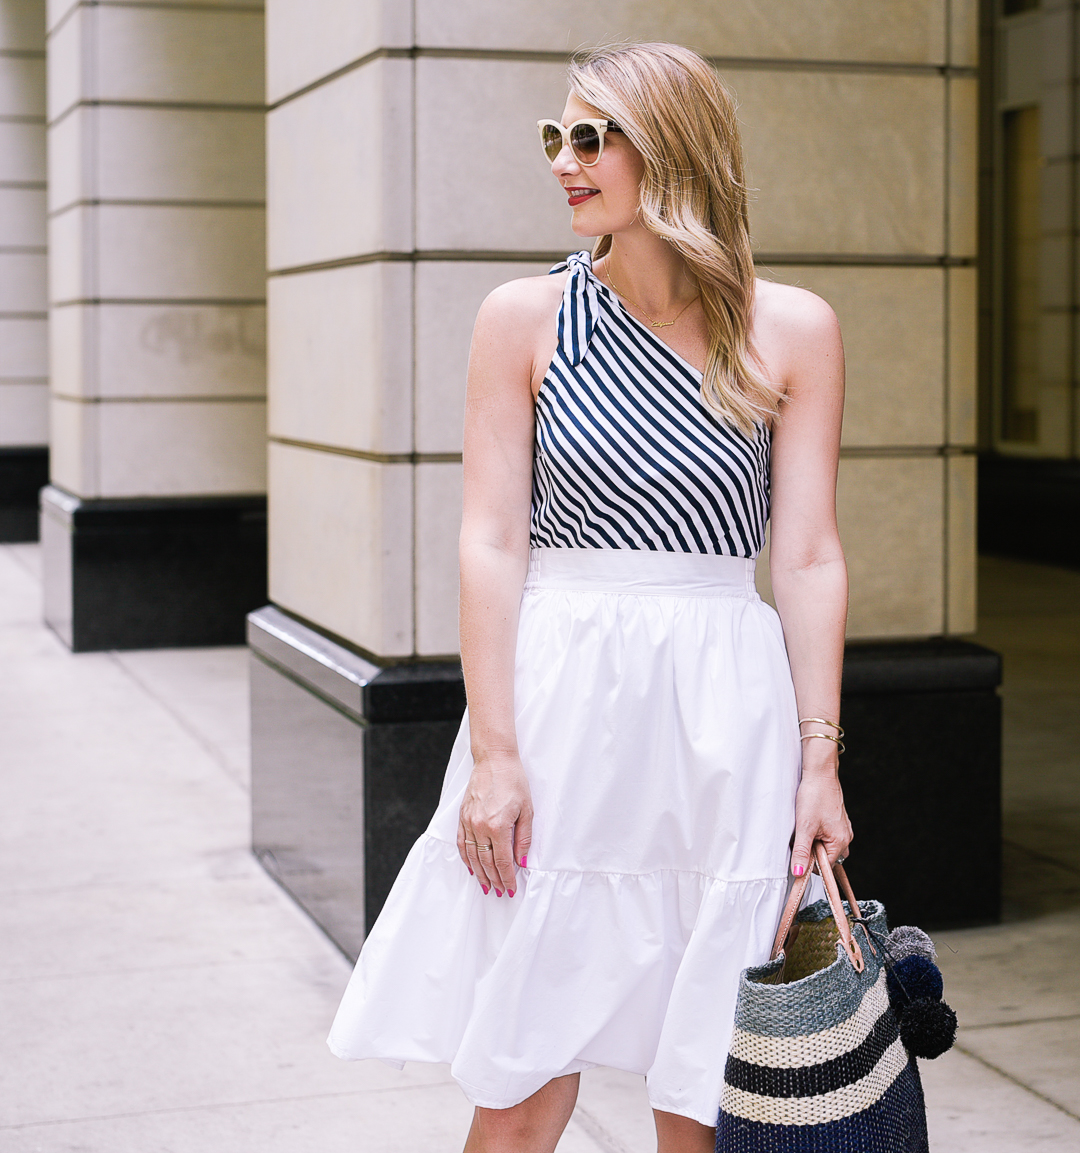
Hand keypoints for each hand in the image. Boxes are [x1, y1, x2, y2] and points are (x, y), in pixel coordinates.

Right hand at [458, 751, 532, 896]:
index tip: (511, 889)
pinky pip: (462, 843)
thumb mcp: (527, 810)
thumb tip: (522, 861)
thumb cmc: (514, 782)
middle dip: (494, 880)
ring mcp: (469, 821)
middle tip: (499, 892)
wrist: (494, 760)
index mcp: (498, 826)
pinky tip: (471, 867)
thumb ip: (523, 838)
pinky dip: (466, 858)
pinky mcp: (462, 816)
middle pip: (486, 862)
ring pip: (472, 856)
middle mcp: (480, 826)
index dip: (507, 877)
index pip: (502, 861)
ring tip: (486, 886)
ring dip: (480, 873)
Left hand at [790, 766, 851, 876]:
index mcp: (840, 842)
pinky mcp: (837, 821)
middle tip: (801, 835)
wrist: (820, 774)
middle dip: (812, 851)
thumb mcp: (804, 827)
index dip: (809, 862)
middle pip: (826, 857)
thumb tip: (799, 873)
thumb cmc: (814, 797)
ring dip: (813, 841)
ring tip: (805, 826)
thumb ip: (802, 852)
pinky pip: (827, 835)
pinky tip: (810, 821)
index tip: (799, 852)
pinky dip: (817, 833)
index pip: (824, 867)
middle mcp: (846, 838)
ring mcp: (843, 829)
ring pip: (825, 845)